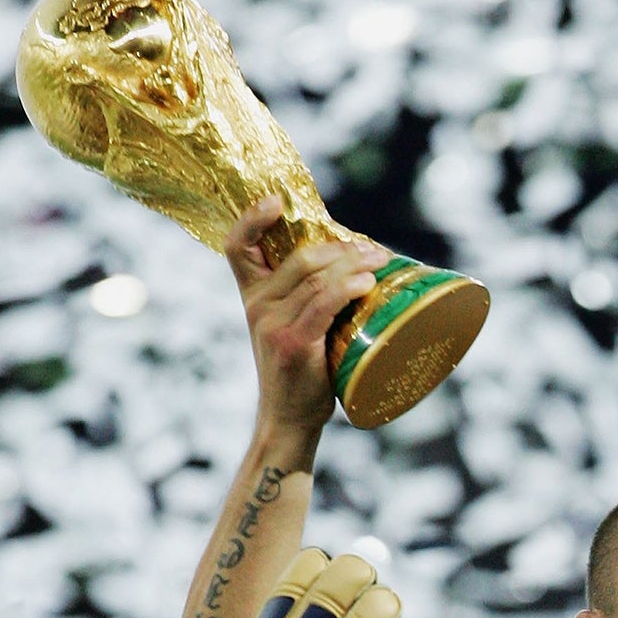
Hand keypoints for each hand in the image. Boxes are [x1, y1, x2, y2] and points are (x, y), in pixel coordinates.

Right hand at [228, 196, 388, 443]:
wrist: (288, 417)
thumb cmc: (300, 370)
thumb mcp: (293, 326)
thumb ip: (308, 297)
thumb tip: (356, 264)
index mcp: (252, 295)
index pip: (237, 247)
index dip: (252, 219)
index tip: (276, 200)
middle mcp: (256, 304)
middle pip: (298, 257)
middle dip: (340, 247)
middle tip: (372, 249)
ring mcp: (272, 322)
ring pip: (316, 277)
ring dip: (354, 264)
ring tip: (380, 261)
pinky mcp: (292, 342)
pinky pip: (322, 303)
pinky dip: (348, 288)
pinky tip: (367, 283)